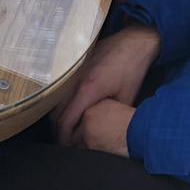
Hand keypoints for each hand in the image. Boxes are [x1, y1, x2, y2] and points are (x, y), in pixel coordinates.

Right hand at [53, 23, 159, 146]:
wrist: (134, 41)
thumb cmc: (132, 70)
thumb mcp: (125, 98)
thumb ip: (107, 115)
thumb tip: (99, 131)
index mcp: (88, 90)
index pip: (65, 120)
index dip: (64, 138)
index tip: (67, 147)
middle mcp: (75, 80)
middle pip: (55, 112)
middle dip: (59, 130)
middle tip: (66, 142)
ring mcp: (73, 71)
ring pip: (55, 100)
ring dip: (59, 116)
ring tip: (67, 128)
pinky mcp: (75, 65)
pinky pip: (61, 88)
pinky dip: (62, 102)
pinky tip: (70, 108)